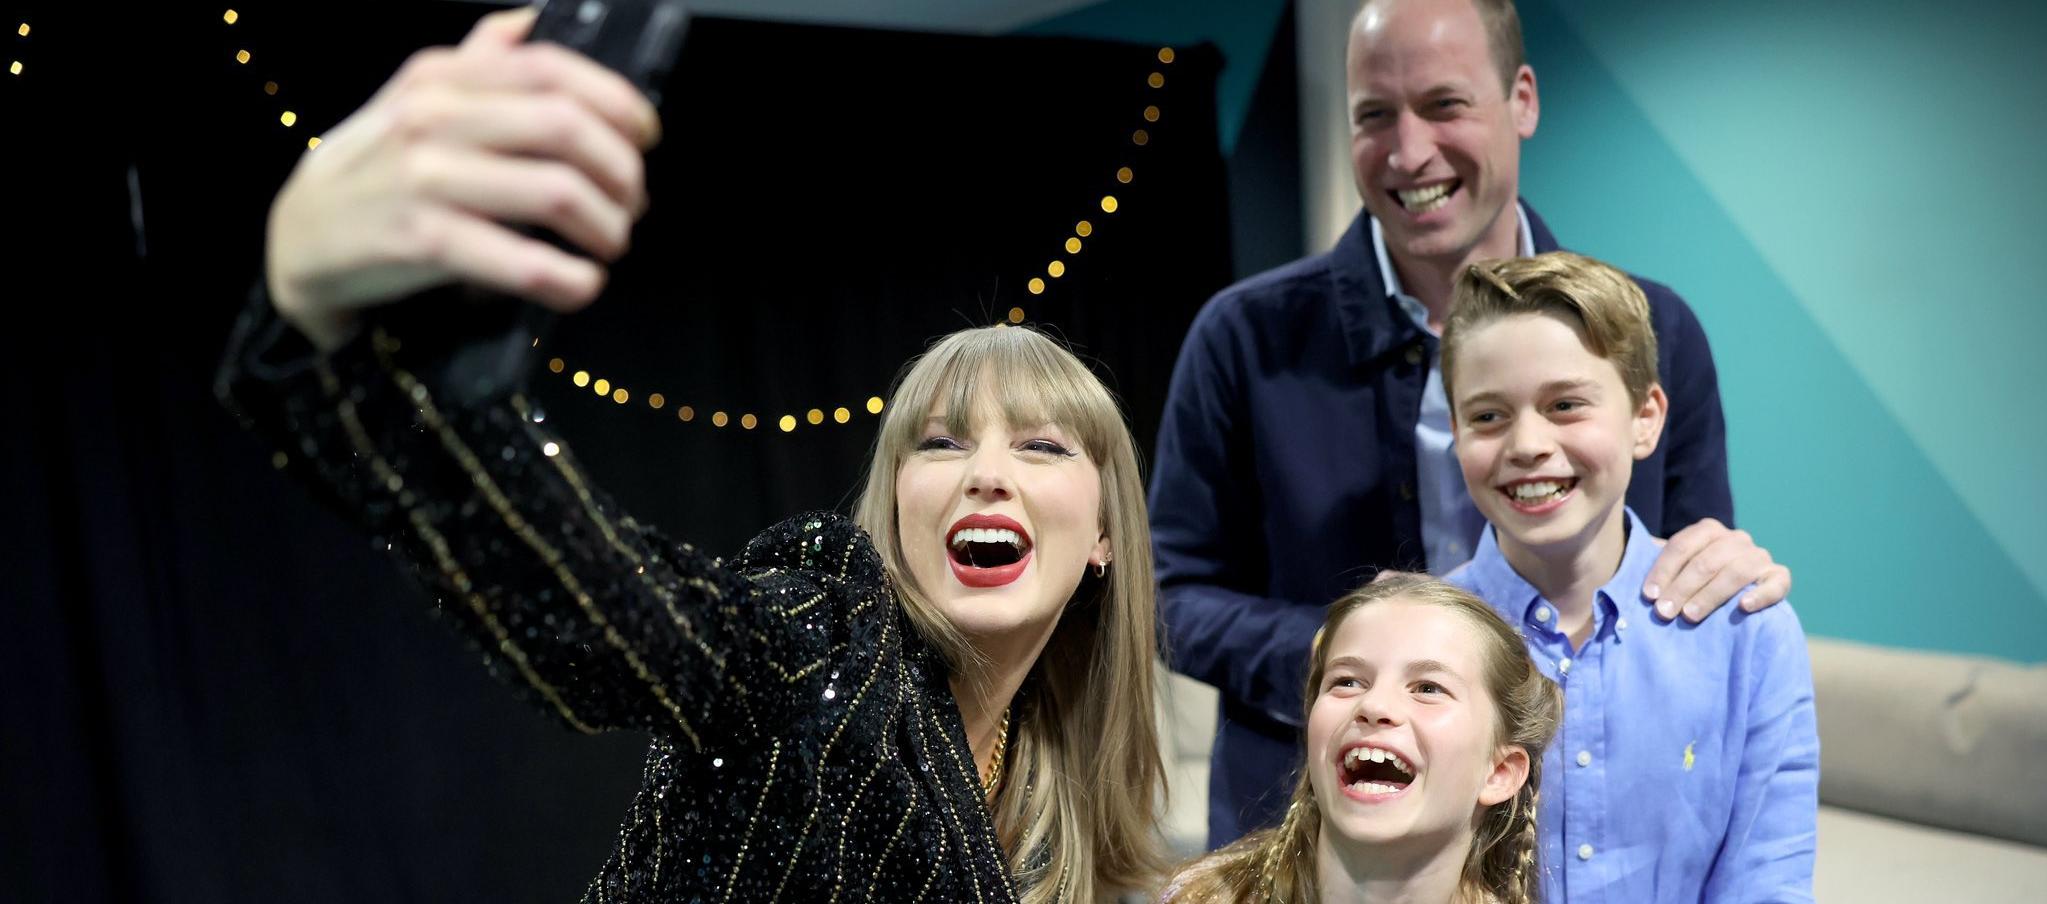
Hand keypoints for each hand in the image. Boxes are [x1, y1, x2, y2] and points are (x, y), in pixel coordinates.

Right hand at [265, 6, 661, 349]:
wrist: (300, 237)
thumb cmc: (379, 169)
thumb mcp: (418, 101)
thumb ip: (477, 64)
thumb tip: (527, 24)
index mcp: (443, 77)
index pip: (551, 69)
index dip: (617, 102)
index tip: (645, 137)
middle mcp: (434, 117)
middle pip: (566, 128)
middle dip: (621, 172)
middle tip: (632, 203)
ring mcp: (427, 179)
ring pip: (556, 192)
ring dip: (607, 227)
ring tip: (610, 245)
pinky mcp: (422, 242)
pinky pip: (522, 262)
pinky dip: (570, 280)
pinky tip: (581, 284)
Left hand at [1643, 518, 1792, 621]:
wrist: (1738, 593)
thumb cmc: (1694, 582)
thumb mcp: (1675, 569)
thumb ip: (1656, 562)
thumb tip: (1627, 562)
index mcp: (1708, 531)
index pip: (1682, 546)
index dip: (1663, 570)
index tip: (1648, 596)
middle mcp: (1736, 539)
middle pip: (1707, 560)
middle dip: (1682, 588)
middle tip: (1664, 612)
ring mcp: (1759, 557)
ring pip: (1737, 571)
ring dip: (1711, 595)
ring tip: (1690, 615)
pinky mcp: (1779, 577)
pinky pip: (1777, 583)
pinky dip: (1760, 594)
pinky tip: (1743, 607)